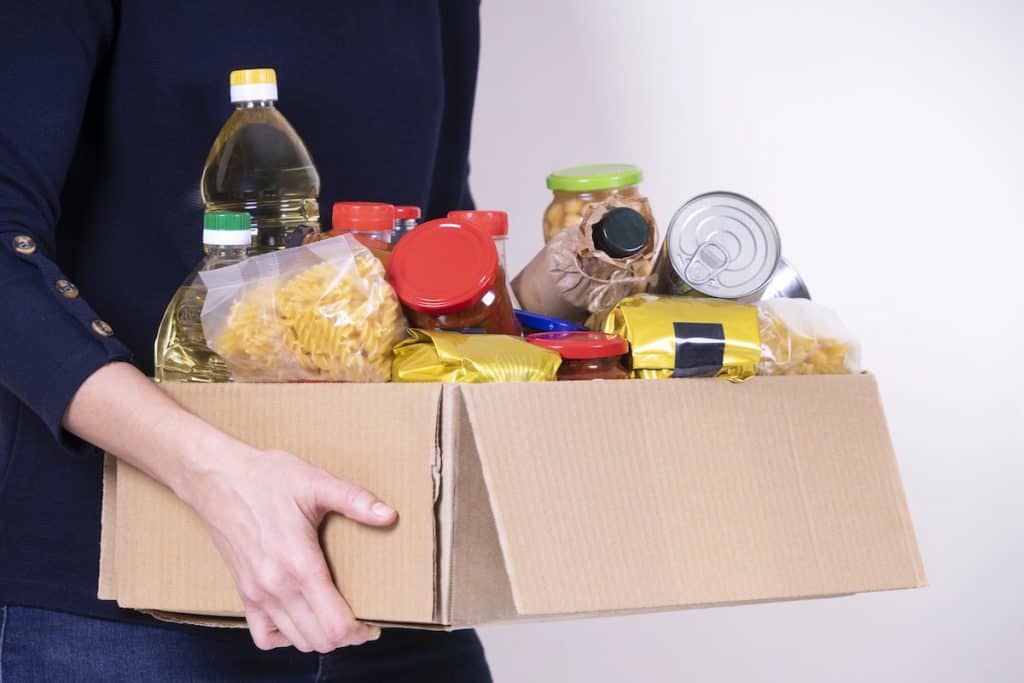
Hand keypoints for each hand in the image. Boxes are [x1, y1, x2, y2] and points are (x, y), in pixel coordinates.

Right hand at [180, 444, 397, 651]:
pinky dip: (286, 637)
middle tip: (362, 620)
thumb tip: (389, 515)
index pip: (334, 624)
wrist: (216, 478)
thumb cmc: (266, 477)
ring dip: (320, 638)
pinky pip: (264, 635)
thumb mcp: (315, 482)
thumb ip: (355, 500)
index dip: (360, 631)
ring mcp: (256, 593)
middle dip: (346, 636)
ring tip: (337, 620)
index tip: (374, 623)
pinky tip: (300, 619)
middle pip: (318, 640)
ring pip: (294, 641)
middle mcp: (276, 587)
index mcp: (299, 564)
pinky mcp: (243, 592)